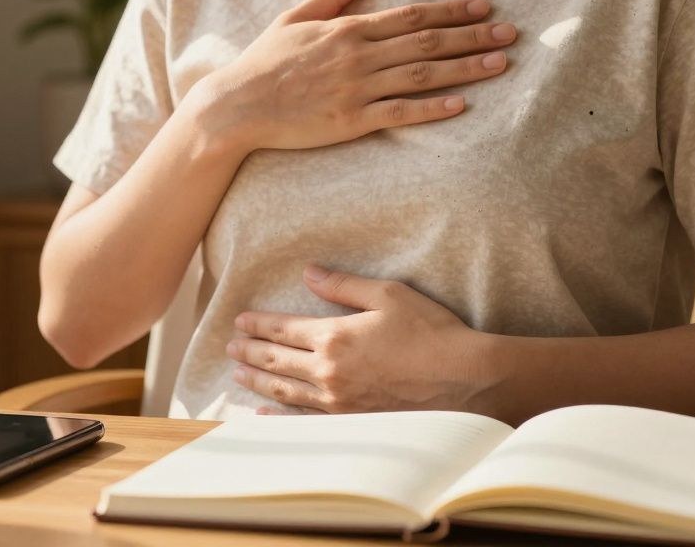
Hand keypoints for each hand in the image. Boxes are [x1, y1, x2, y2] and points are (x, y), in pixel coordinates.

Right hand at [192, 0, 516, 152]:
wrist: (237, 105)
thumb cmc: (263, 62)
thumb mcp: (295, 18)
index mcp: (348, 29)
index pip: (411, 16)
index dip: (451, 11)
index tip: (484, 8)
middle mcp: (359, 55)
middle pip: (427, 42)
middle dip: (472, 36)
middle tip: (510, 34)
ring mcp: (356, 88)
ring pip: (422, 75)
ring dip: (464, 68)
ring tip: (500, 64)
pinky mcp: (351, 120)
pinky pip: (400, 113)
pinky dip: (432, 108)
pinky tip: (462, 104)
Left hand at [227, 265, 495, 414]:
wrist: (464, 380)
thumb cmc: (431, 332)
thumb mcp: (388, 294)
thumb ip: (343, 285)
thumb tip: (308, 272)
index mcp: (334, 335)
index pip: (283, 328)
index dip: (258, 324)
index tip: (239, 321)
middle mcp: (327, 371)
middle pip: (276, 360)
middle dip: (249, 352)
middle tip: (230, 347)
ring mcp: (337, 401)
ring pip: (283, 389)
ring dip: (257, 380)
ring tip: (238, 373)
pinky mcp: (350, 422)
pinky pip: (303, 420)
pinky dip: (278, 415)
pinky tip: (262, 411)